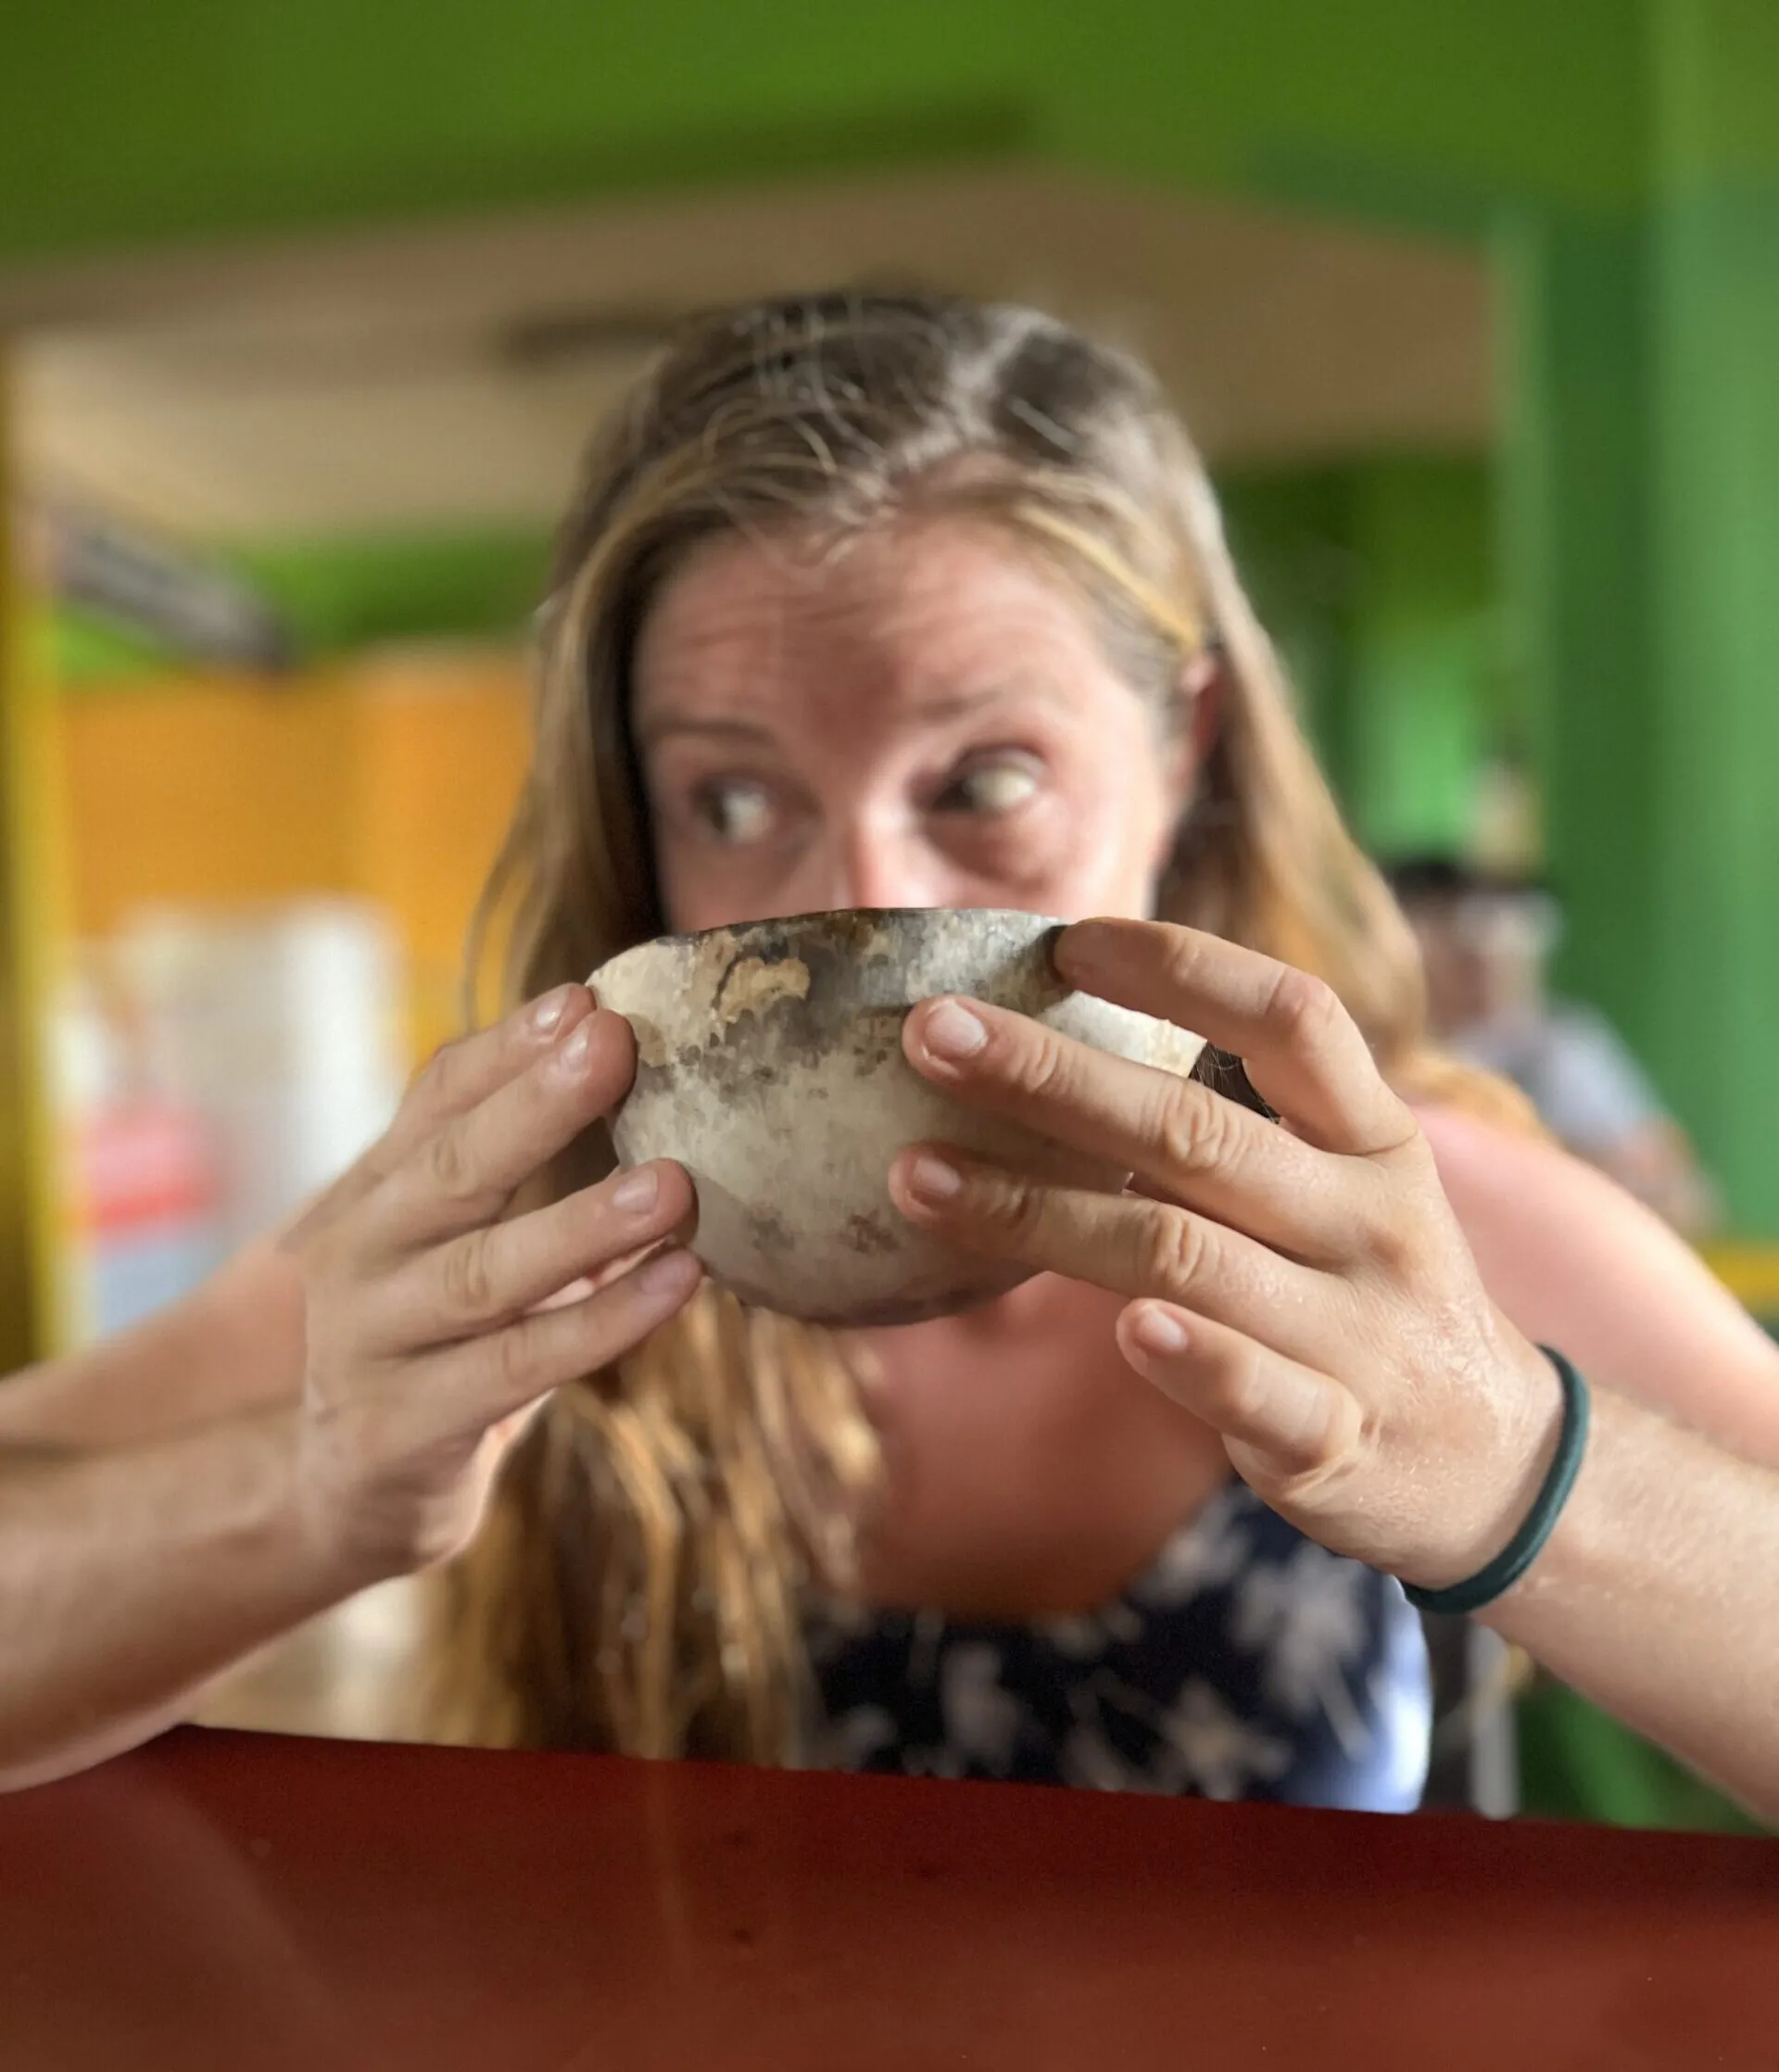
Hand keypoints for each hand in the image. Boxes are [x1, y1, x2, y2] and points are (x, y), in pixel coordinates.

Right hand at [280, 985, 700, 1578]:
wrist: (345, 1489)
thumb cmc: (434, 1336)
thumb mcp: (449, 1237)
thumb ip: (500, 1150)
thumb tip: (597, 1033)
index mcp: (378, 1192)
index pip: (437, 1098)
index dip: (510, 1048)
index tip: (587, 999)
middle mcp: (361, 1257)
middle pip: (451, 1171)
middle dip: (534, 1106)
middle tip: (616, 1045)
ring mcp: (372, 1345)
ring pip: (484, 1276)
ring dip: (583, 1226)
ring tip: (675, 1185)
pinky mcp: (401, 1427)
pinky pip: (516, 1367)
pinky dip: (601, 1324)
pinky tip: (679, 1282)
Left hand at [887, 917, 1562, 1590]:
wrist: (1495, 1464)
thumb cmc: (1368, 1293)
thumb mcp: (1345, 1187)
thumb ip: (1235, 1125)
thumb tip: (1053, 1046)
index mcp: (1374, 1138)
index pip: (1289, 1017)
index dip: (1181, 968)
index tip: (1066, 940)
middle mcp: (1369, 1221)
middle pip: (1199, 1130)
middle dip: (1053, 1076)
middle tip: (932, 1033)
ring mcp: (1357, 1331)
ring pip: (1188, 1254)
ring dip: (1044, 1211)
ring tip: (919, 1176)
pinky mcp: (1335, 1437)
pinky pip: (1256, 1392)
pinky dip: (1191, 1358)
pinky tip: (1121, 1329)